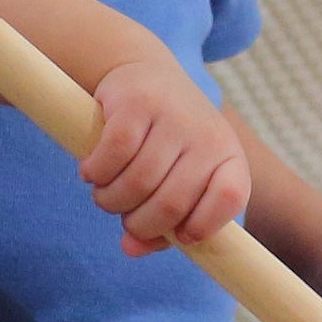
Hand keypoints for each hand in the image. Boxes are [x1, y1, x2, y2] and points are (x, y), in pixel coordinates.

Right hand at [80, 57, 250, 257]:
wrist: (146, 73)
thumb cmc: (166, 141)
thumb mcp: (178, 177)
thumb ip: (163, 222)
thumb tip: (130, 248)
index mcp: (228, 156)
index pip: (230, 198)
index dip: (201, 225)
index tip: (178, 234)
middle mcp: (206, 135)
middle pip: (170, 204)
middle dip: (139, 223)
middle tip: (124, 215)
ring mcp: (173, 116)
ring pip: (137, 183)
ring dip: (111, 200)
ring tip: (105, 194)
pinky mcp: (137, 103)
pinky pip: (113, 155)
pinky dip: (96, 173)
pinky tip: (91, 172)